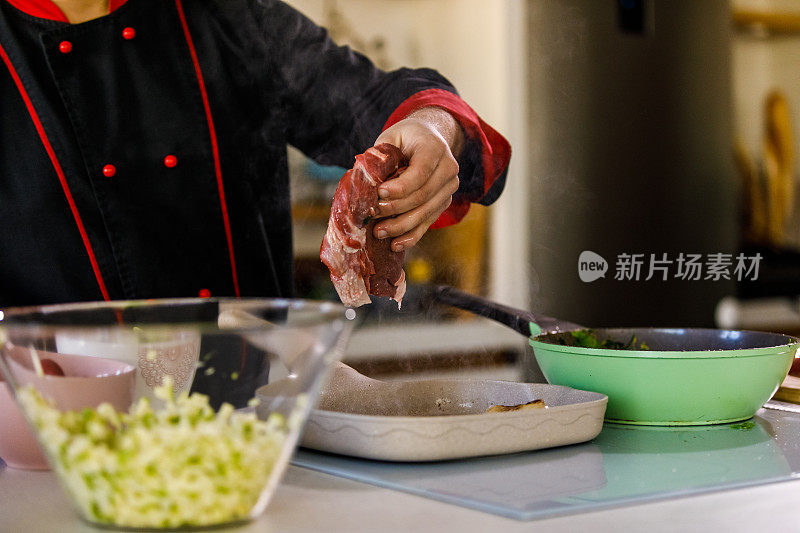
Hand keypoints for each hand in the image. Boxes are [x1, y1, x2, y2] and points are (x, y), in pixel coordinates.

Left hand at [372, 107, 463, 251]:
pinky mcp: (445, 202)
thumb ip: (381, 154)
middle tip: (372, 214)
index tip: (379, 193)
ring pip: (425, 213)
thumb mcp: (392, 136)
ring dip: (400, 226)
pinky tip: (396, 244)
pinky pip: (428, 222)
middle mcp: (448, 169)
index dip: (400, 187)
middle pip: (422, 196)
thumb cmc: (406, 138)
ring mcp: (449, 188)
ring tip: (378, 232)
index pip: (420, 173)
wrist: (430, 138)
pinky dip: (412, 235)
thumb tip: (366, 179)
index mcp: (435, 148)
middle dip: (395, 208)